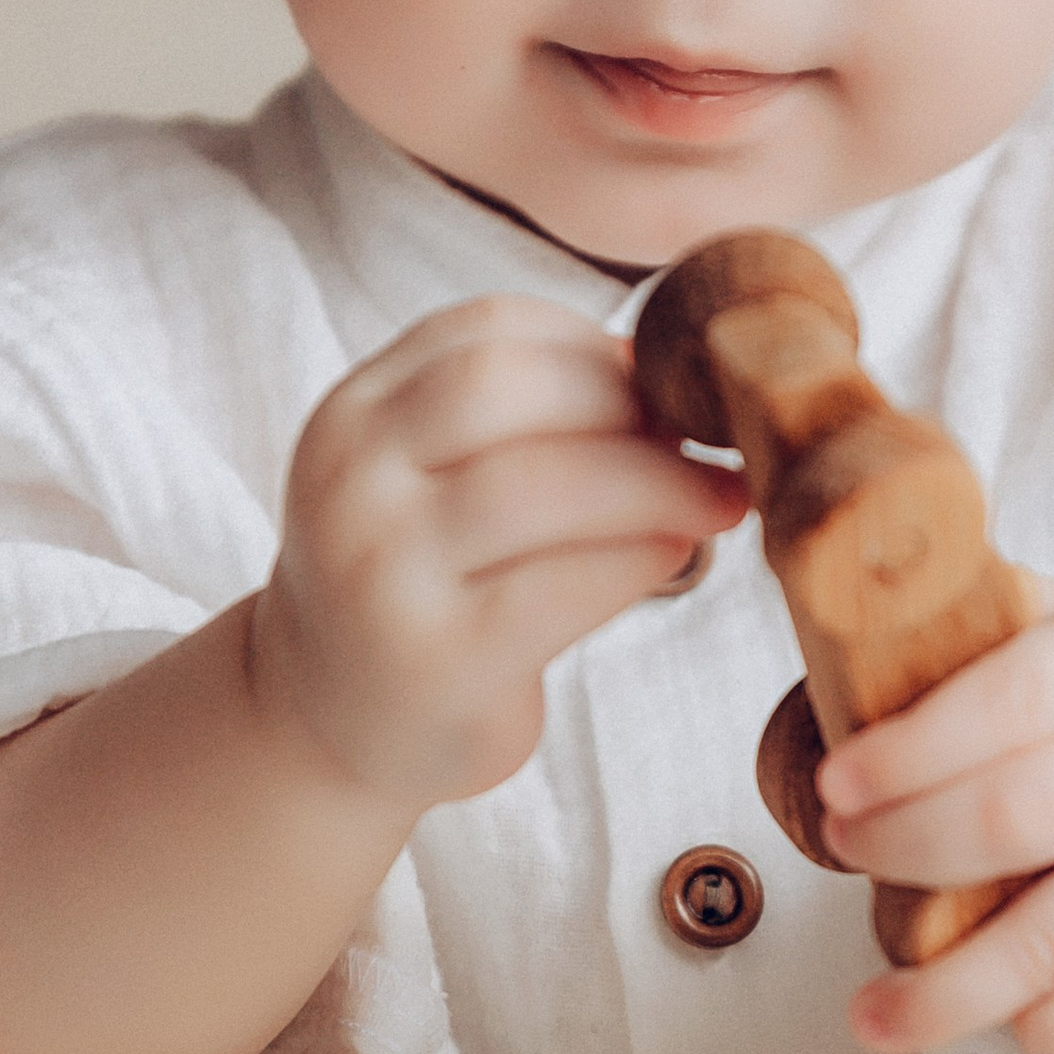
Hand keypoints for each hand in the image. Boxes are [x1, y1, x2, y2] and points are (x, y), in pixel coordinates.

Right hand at [251, 297, 745, 811]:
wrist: (333, 723)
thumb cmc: (425, 584)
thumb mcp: (437, 477)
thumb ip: (523, 415)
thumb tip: (661, 368)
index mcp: (354, 413)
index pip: (484, 330)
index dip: (594, 344)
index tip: (663, 382)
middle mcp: (350, 480)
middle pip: (506, 389)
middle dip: (629, 405)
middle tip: (709, 438)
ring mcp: (381, 573)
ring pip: (541, 485)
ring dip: (658, 483)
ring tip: (720, 496)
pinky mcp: (435, 661)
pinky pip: (560, 586)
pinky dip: (639, 558)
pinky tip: (676, 553)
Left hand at [812, 588, 1053, 1053]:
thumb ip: (968, 618)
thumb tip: (831, 610)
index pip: (1015, 695)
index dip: (912, 747)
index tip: (835, 784)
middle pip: (1017, 818)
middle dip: (905, 845)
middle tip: (844, 847)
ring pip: (1052, 945)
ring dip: (942, 992)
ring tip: (869, 1014)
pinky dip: (1035, 1032)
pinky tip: (989, 1022)